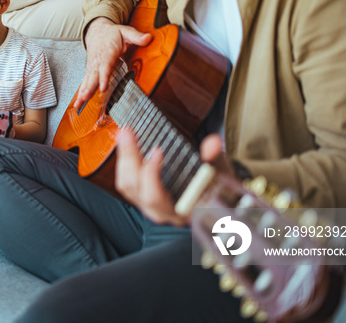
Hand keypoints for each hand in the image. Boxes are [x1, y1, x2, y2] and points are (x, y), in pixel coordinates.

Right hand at [74, 18, 151, 108]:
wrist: (98, 31)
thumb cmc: (112, 34)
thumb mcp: (126, 32)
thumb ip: (137, 36)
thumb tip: (148, 38)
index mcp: (108, 52)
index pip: (105, 66)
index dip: (103, 77)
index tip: (103, 87)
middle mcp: (98, 60)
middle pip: (93, 75)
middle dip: (89, 87)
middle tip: (85, 97)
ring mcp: (92, 66)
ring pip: (88, 80)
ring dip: (83, 91)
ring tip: (79, 103)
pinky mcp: (90, 70)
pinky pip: (85, 82)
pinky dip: (81, 92)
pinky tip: (79, 102)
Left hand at [114, 129, 232, 226]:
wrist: (216, 202)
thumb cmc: (218, 190)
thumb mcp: (221, 174)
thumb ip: (215, 159)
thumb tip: (212, 143)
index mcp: (181, 210)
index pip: (157, 198)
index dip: (152, 175)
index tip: (157, 150)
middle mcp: (162, 212)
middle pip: (136, 190)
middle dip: (130, 159)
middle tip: (129, 133)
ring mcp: (150, 206)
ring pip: (127, 186)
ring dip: (123, 158)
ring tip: (125, 134)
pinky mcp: (143, 197)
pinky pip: (126, 182)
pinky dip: (124, 162)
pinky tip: (126, 143)